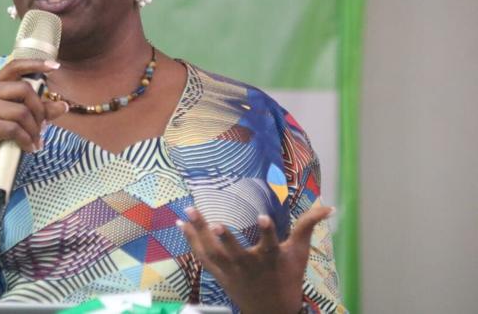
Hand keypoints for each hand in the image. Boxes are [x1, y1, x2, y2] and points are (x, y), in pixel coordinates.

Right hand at [0, 59, 67, 184]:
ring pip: (22, 112)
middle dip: (39, 110)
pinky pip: (15, 129)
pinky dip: (26, 140)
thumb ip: (40, 109)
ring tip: (35, 140)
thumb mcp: (21, 117)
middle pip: (24, 89)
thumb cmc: (0, 131)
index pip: (15, 67)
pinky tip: (29, 147)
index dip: (35, 64)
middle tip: (43, 126)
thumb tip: (63, 106)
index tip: (55, 66)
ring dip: (34, 130)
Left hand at [178, 205, 333, 313]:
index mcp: (271, 260)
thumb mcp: (299, 254)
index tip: (262, 217)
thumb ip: (308, 227)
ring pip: (213, 253)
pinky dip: (191, 241)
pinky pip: (202, 257)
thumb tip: (328, 207)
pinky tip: (181, 223)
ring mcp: (231, 272)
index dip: (266, 231)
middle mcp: (249, 266)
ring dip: (199, 233)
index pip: (270, 245)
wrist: (271, 312)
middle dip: (225, 238)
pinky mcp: (219, 274)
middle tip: (214, 223)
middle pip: (234, 252)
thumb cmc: (287, 278)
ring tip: (188, 211)